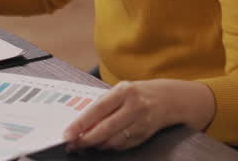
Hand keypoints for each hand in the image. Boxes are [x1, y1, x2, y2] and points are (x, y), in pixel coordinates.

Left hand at [63, 79, 216, 151]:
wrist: (170, 99)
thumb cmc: (139, 92)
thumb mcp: (121, 90)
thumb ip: (103, 104)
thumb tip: (81, 122)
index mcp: (124, 91)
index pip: (98, 109)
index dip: (81, 123)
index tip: (67, 133)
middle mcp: (134, 107)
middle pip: (106, 128)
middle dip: (86, 139)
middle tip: (72, 144)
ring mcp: (142, 122)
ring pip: (114, 140)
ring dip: (97, 144)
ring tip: (85, 143)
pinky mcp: (145, 135)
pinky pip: (123, 145)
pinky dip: (110, 146)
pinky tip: (102, 144)